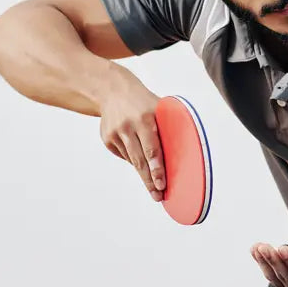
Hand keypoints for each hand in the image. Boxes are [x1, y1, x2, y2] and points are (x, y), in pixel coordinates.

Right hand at [96, 65, 164, 201]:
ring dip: (143, 175)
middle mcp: (128, 126)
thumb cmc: (144, 102)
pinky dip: (134, 159)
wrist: (112, 90)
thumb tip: (180, 153)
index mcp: (145, 118)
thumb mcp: (159, 107)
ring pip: (132, 160)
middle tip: (158, 196)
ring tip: (153, 189)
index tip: (162, 184)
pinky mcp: (107, 138)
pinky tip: (138, 157)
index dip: (157, 169)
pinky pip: (124, 155)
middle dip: (150, 180)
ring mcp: (115, 133)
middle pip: (140, 160)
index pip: (152, 149)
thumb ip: (168, 126)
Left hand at [251, 240, 287, 286]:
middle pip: (286, 277)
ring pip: (275, 276)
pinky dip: (262, 261)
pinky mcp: (283, 284)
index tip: (283, 248)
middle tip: (266, 246)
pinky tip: (255, 250)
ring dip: (265, 260)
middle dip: (275, 261)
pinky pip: (270, 273)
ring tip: (258, 246)